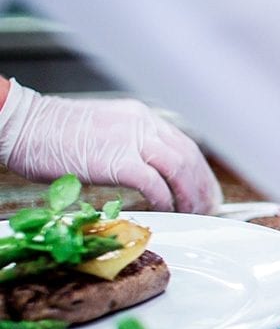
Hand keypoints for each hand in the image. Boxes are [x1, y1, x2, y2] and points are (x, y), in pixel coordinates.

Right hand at [0, 80, 221, 212]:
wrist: (22, 125)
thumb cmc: (52, 134)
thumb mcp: (105, 132)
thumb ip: (130, 145)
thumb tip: (149, 172)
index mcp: (140, 117)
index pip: (184, 144)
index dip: (200, 170)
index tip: (205, 189)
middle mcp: (142, 124)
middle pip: (189, 156)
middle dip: (202, 185)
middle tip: (208, 207)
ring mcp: (131, 140)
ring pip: (179, 168)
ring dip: (190, 194)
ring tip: (193, 212)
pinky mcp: (117, 160)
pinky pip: (153, 183)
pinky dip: (164, 199)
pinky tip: (166, 210)